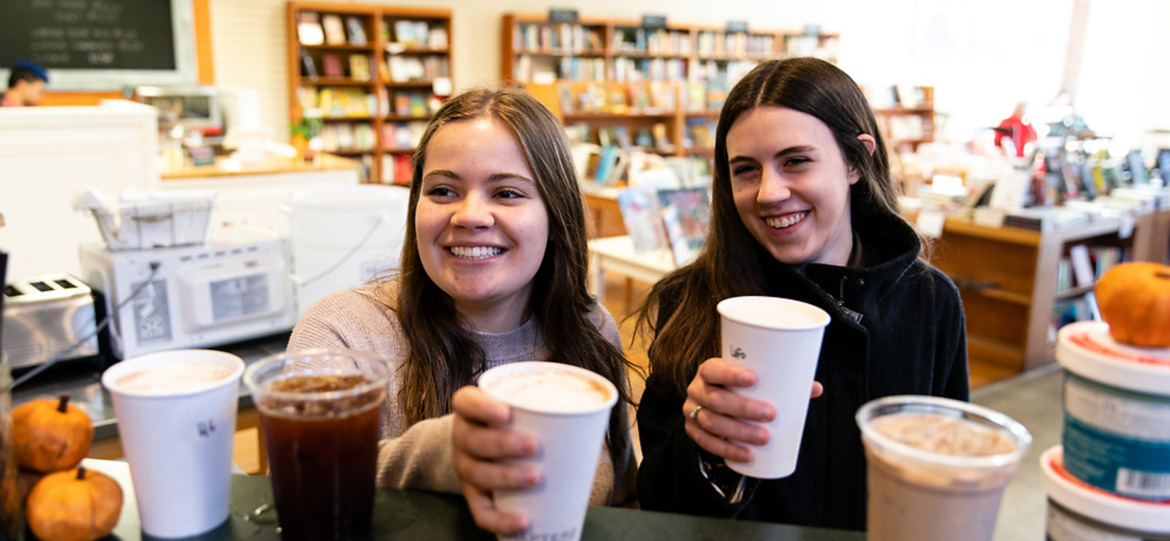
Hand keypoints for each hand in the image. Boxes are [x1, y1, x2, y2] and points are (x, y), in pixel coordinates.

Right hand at [451, 386, 539, 534]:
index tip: (507, 413)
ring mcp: (465, 467)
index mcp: (470, 410)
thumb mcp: (520, 409)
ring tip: (536, 477)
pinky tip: (522, 521)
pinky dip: (501, 520)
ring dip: (506, 477)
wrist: (486, 447)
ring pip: (477, 474)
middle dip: (503, 444)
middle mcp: (462, 437)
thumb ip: (542, 410)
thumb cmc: (514, 423)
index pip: (466, 402)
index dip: (482, 407)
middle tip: (536, 446)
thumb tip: (591, 418)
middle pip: (472, 440)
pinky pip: (481, 512)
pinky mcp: (472, 496)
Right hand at [682, 358, 823, 462]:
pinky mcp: (693, 431)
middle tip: (770, 414)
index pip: (713, 369)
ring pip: (712, 423)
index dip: (730, 374)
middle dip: (743, 408)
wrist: (714, 400)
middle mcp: (697, 389)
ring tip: (763, 437)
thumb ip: (781, 382)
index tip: (754, 379)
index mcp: (709, 370)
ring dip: (738, 432)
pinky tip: (746, 454)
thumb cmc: (738, 387)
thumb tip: (815, 388)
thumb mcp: (752, 380)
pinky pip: (707, 443)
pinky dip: (728, 450)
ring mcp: (691, 411)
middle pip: (715, 399)